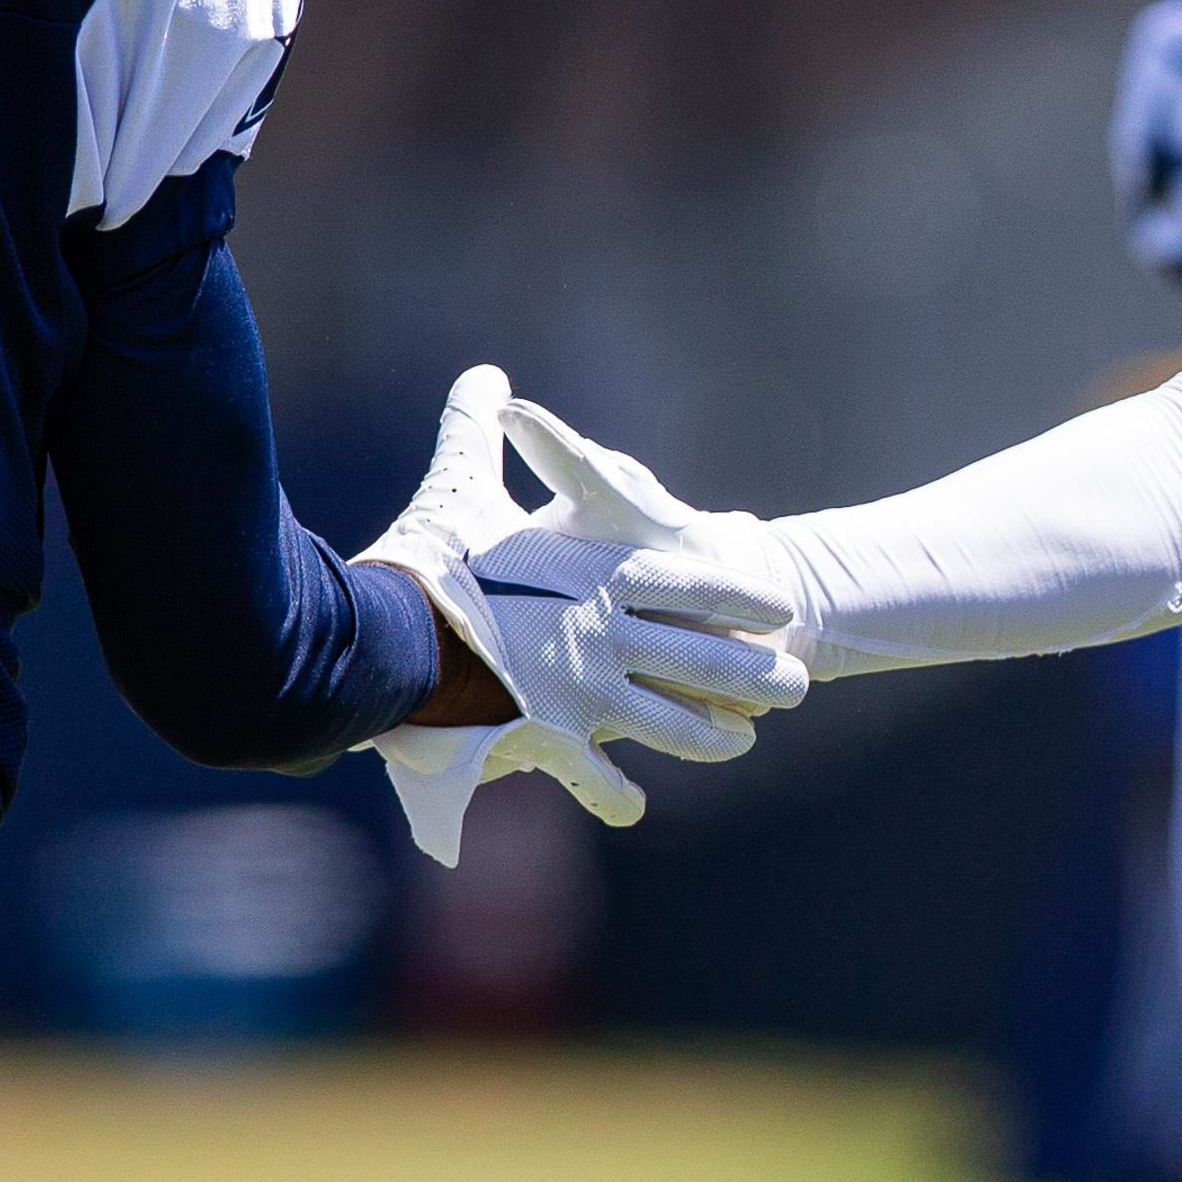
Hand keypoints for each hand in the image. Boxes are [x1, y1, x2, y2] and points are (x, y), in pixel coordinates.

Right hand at [358, 367, 806, 862]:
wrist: (386, 640)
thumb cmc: (426, 562)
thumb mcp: (460, 490)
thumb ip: (481, 433)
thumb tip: (486, 377)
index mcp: (600, 574)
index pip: (695, 583)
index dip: (740, 596)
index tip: (781, 606)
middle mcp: (608, 635)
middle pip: (704, 660)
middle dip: (753, 675)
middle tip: (796, 685)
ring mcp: (585, 693)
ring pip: (671, 723)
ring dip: (711, 736)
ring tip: (742, 741)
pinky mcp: (551, 738)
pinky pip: (596, 776)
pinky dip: (615, 794)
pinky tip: (634, 805)